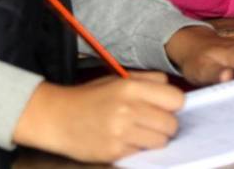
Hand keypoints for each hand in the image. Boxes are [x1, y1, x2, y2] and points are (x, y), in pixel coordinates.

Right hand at [13, 72, 182, 162]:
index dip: (173, 104)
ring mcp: (121, 133)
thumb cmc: (91, 96)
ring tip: (140, 132)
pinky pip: (142, 153)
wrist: (57, 117)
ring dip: (154, 139)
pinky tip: (126, 141)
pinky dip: (138, 149)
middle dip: (166, 124)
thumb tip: (171, 88)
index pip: (176, 99)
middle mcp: (128, 110)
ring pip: (161, 142)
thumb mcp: (118, 79)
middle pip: (171, 124)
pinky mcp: (114, 152)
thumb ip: (148, 80)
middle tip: (153, 122)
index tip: (165, 106)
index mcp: (131, 88)